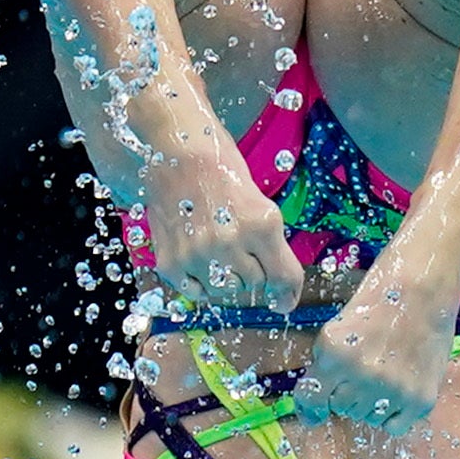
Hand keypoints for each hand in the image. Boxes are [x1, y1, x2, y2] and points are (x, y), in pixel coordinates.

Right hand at [133, 135, 315, 330]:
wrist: (176, 156)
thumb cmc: (224, 177)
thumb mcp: (263, 208)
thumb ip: (275, 252)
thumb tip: (282, 302)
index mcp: (261, 226)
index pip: (284, 277)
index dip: (288, 293)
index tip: (284, 302)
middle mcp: (230, 243)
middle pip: (255, 284)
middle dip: (252, 269)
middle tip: (237, 243)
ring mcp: (198, 254)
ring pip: (227, 291)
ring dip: (227, 277)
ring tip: (216, 246)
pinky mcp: (172, 262)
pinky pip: (197, 292)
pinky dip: (200, 283)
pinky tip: (199, 259)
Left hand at [296, 266, 459, 430]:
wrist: (426, 287)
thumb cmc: (379, 300)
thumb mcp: (338, 328)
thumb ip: (325, 366)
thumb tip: (316, 410)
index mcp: (336, 353)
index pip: (311, 399)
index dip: (310, 407)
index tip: (314, 412)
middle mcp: (364, 375)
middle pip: (341, 408)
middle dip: (345, 394)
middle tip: (364, 370)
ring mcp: (395, 390)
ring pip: (367, 417)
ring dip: (370, 403)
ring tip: (385, 374)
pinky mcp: (422, 399)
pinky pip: (395, 426)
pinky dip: (393, 414)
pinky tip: (398, 390)